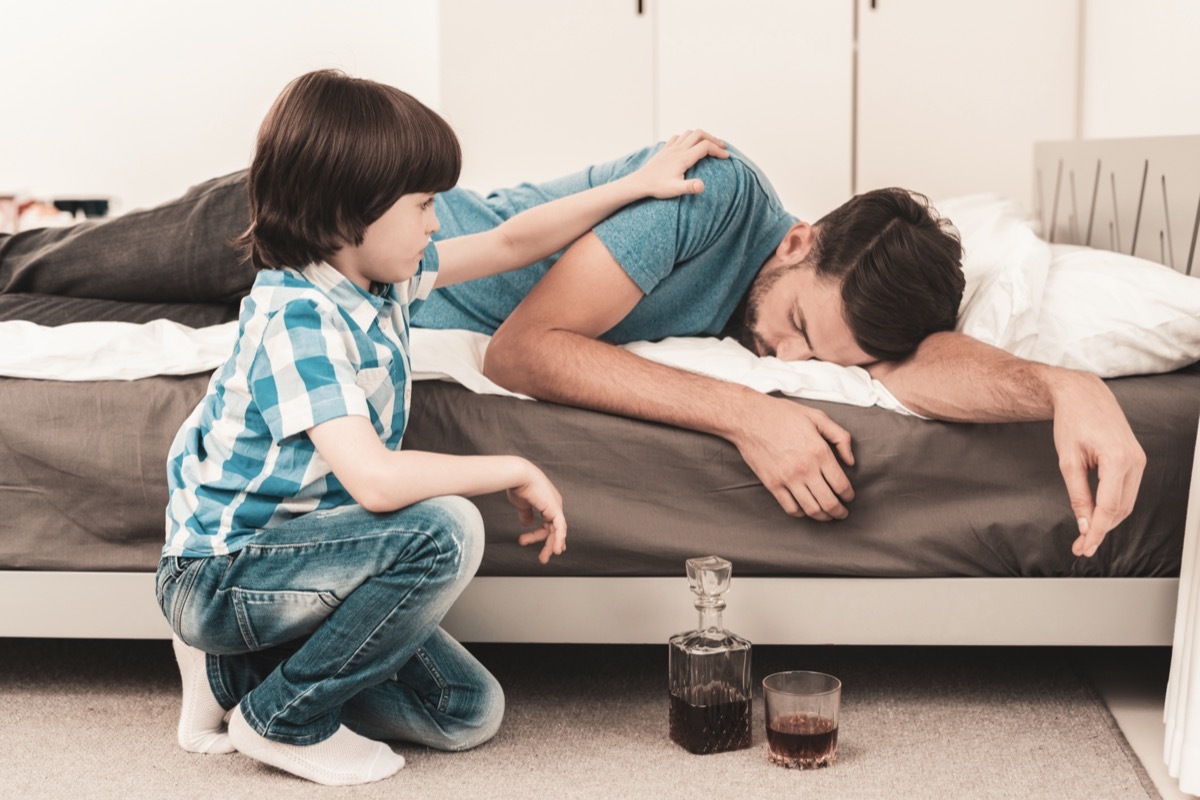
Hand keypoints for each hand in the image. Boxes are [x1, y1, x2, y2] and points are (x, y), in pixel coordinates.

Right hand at [507, 461, 567, 563]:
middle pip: (553, 529)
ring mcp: (556, 507)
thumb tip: (527, 524)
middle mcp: (554, 505)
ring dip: (551, 546)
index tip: (538, 545)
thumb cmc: (518, 486)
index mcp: (547, 502)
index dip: (544, 535)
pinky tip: (556, 550)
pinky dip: (559, 540)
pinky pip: (560, 528)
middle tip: (542, 558)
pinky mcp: (555, 510)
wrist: (518, 475)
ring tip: (543, 558)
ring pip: (557, 531)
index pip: (549, 522)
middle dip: (548, 544)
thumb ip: (526, 514)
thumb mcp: (522, 504)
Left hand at [632, 129, 728, 198]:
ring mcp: (671, 147)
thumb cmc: (658, 187)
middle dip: (713, 139)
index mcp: (684, 157)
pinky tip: (690, 144)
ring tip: (709, 144)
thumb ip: (690, 187)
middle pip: (700, 134)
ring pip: (690, 133)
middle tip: (722, 147)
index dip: (718, 151)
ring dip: (702, 136)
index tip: (726, 157)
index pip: (706, 147)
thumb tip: (702, 186)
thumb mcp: (675, 190)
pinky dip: (688, 137)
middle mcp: (678, 149)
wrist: (640, 182)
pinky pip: (679, 136)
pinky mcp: (665, 149)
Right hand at [730, 395, 855, 519]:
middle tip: (842, 513)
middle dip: (839, 512)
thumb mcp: (817, 417)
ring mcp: (787, 478)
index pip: (841, 485)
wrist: (749, 418)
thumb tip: (850, 461)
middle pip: (829, 502)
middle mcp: (805, 469)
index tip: (849, 497)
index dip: (849, 496)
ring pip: (811, 509)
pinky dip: (801, 513)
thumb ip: (840, 437)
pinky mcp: (772, 484)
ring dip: (823, 517)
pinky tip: (805, 509)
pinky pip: (790, 508)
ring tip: (827, 516)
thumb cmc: (783, 415)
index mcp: (819, 452)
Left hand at [1049, 371, 1145, 557]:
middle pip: (1121, 509)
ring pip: (1127, 503)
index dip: (1096, 531)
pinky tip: (1097, 516)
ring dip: (1108, 521)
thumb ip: (1078, 494)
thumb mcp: (1068, 461)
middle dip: (1101, 530)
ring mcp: (1139, 460)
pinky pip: (1127, 491)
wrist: (1083, 394)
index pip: (1110, 507)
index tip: (1084, 546)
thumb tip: (1083, 523)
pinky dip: (1113, 506)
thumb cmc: (1072, 421)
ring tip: (1085, 536)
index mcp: (1117, 458)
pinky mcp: (1136, 459)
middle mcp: (1135, 460)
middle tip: (1081, 546)